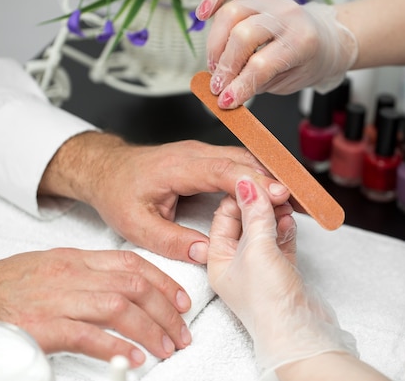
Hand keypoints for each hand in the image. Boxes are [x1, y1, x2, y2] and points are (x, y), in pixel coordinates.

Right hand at [0, 248, 191, 367]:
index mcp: (76, 259)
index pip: (132, 264)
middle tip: (181, 331)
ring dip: (149, 330)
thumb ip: (89, 275)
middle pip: (133, 286)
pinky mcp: (42, 326)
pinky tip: (132, 358)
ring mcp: (57, 299)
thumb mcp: (53, 267)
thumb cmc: (8, 286)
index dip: (164, 282)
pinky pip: (87, 335)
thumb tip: (125, 290)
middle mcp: (71, 274)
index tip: (181, 301)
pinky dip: (115, 347)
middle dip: (165, 311)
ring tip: (166, 348)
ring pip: (118, 308)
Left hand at [39, 133, 290, 263]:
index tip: (277, 195)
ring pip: (245, 158)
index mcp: (178, 167)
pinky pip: (239, 162)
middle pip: (242, 159)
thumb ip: (170, 240)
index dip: (253, 181)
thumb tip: (206, 252)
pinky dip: (259, 175)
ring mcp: (202, 153)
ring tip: (293, 198)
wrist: (106, 169)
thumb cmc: (118, 192)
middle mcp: (194, 154)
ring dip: (269, 175)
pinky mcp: (207, 158)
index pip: (223, 170)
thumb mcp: (135, 225)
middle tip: (298, 199)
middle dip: (272, 177)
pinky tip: (272, 191)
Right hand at [196, 0, 357, 108]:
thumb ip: (257, 83)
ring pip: (232, 13)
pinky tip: (203, 14)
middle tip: (219, 86)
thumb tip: (225, 92)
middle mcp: (287, 16)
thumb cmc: (306, 62)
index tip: (225, 101)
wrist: (324, 40)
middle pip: (243, 36)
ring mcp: (271, 0)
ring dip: (216, 44)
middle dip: (225, 66)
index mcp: (302, 42)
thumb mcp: (288, 82)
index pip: (262, 65)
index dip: (239, 86)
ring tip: (215, 66)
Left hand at [208, 176, 356, 376]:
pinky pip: (280, 239)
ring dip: (275, 212)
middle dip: (260, 200)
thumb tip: (249, 185)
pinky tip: (289, 220)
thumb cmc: (267, 303)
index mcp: (217, 257)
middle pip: (245, 218)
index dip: (241, 193)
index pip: (224, 213)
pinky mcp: (280, 269)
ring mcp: (258, 264)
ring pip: (264, 226)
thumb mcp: (257, 250)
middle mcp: (235, 260)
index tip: (259, 179)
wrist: (298, 335)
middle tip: (276, 187)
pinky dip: (285, 227)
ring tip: (285, 202)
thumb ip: (254, 215)